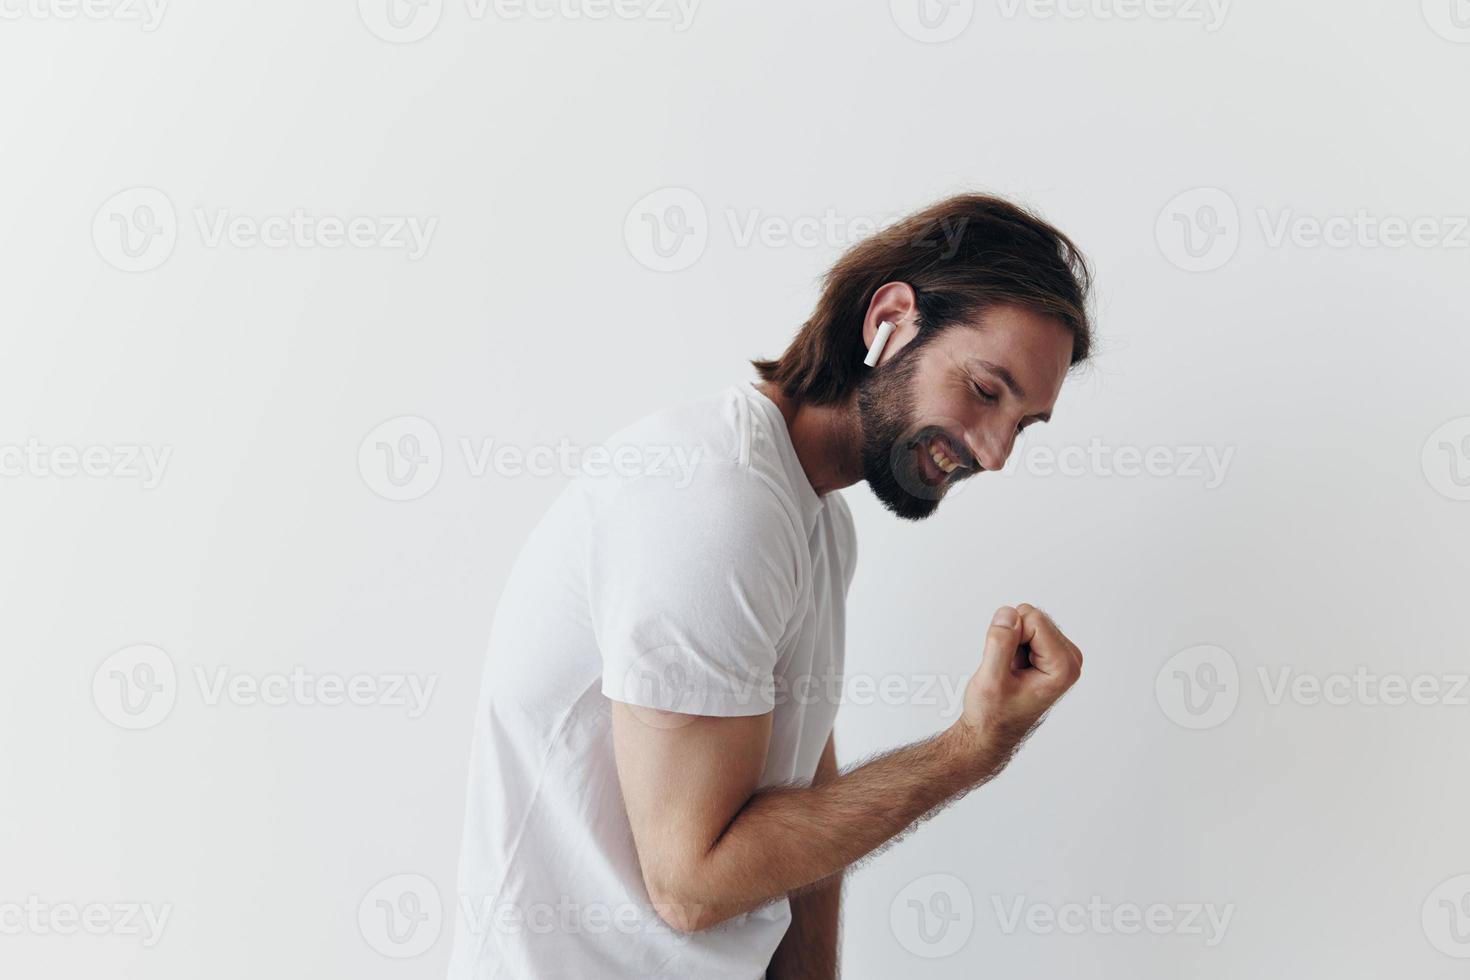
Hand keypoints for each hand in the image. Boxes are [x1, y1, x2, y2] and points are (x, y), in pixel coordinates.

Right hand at [955, 603, 1082, 751]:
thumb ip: (1000, 643)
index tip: (1007, 665)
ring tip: (1009, 670)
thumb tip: (1007, 612)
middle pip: (1032, 616)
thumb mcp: (991, 680)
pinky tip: (1012, 668)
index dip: (1009, 637)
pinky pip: (1024, 627)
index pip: (1032, 619)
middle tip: (1007, 669)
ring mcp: (1061, 655)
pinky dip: (1012, 644)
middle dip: (1011, 638)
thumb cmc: (993, 715)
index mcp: (1064, 667)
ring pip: (1026, 619)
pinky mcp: (1050, 651)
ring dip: (1010, 642)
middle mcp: (1069, 659)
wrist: (991, 731)